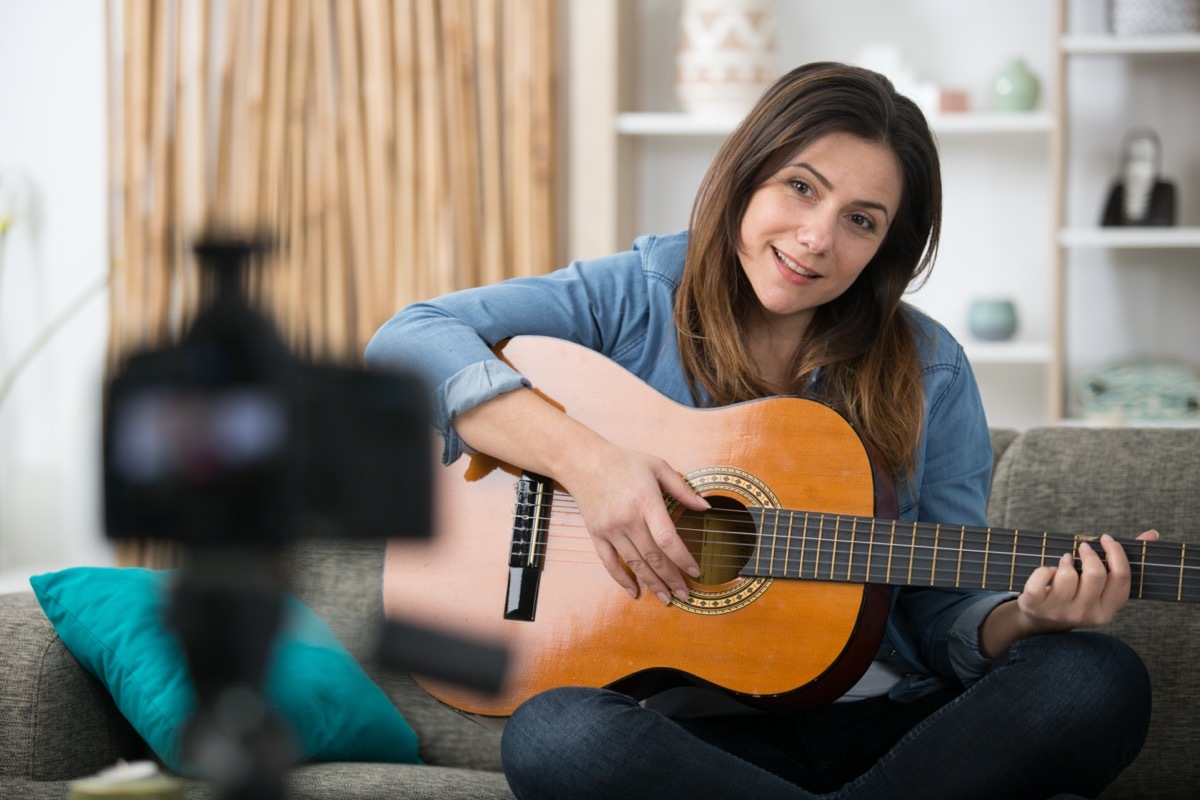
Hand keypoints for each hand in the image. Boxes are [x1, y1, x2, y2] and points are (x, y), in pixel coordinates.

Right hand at [559, 440, 707, 604]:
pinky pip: (609, 562)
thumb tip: (705, 507)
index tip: (695, 572)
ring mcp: (610, 529)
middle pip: (653, 557)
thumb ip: (682, 488)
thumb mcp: (657, 466)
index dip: (683, 559)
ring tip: (666, 598)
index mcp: (646, 502)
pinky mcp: (596, 534)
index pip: (667, 539)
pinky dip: (621, 580)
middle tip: (685, 595)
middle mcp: (627, 519)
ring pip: (634, 564)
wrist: (583, 461)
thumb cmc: (623, 462)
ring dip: (652, 584)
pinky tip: (634, 592)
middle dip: (671, 579)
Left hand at [980, 529, 1157, 657]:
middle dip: (1088, 554)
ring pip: (1067, 576)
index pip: (1121, 577)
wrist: (1041, 621)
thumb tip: (1151, 534)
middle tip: (1083, 547)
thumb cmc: (1075, 595)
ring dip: (1065, 562)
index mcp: (1108, 609)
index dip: (1115, 553)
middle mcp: (1087, 614)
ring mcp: (1060, 613)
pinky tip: (1048, 572)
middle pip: (1095, 575)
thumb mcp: (1100, 586)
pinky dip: (1042, 570)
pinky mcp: (1036, 607)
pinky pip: (1039, 582)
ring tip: (1065, 562)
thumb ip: (1122, 561)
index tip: (1105, 539)